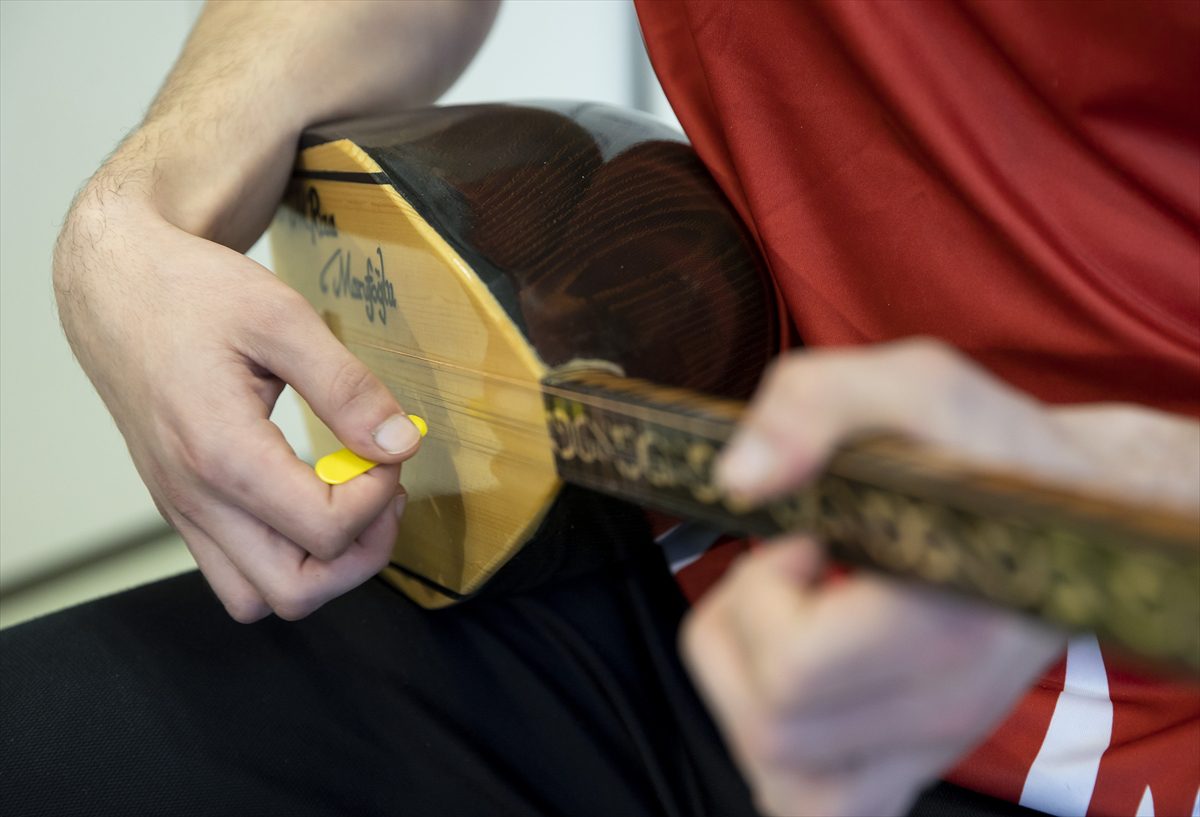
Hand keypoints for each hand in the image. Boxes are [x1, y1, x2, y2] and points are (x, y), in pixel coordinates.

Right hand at [55, 191, 421, 621]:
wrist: (114, 288)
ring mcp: (183, 512)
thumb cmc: (191, 294)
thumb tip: (401, 444)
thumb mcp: (283, 318)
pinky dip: (285, 556)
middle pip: (296, 592)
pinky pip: (237, 573)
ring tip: (348, 501)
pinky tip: (308, 497)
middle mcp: (194, 499)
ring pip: (261, 597)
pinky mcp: (182, 509)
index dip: (379, 497)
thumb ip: (347, 388)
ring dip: (322, 566)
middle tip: (382, 491)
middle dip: (361, 553)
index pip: (325, 530)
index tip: (388, 449)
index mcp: (221, 452)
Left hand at [683, 338, 1092, 815]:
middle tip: (789, 573)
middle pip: (770, 726)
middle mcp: (943, 706)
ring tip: (791, 619)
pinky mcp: (912, 763)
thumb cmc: (988, 452)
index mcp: (949, 619)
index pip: (795, 670)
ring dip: (746, 686)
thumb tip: (740, 478)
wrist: (1071, 518)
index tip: (804, 540)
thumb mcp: (911, 382)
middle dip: (741, 633)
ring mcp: (928, 747)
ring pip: (777, 774)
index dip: (764, 594)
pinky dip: (776, 741)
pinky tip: (798, 673)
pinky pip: (810, 798)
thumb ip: (815, 402)